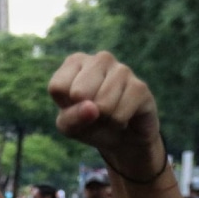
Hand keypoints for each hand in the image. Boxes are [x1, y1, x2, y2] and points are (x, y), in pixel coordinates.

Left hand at [48, 52, 160, 176]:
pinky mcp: (140, 87)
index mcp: (76, 61)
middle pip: (79, 93)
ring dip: (103, 120)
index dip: (65, 106)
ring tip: (110, 114)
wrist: (123, 138)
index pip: (57, 87)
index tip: (75, 106)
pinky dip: (117, 124)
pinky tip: (124, 116)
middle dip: (85, 113)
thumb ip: (71, 117)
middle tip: (95, 112)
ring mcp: (123, 70)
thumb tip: (92, 108)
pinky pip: (119, 115)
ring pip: (102, 105)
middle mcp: (100, 59)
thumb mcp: (69, 126)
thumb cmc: (89, 125)